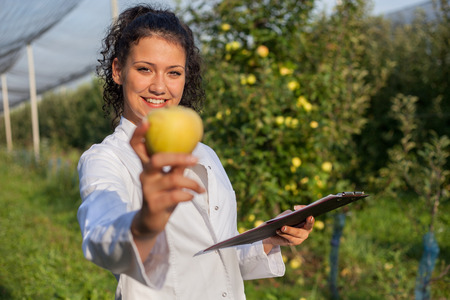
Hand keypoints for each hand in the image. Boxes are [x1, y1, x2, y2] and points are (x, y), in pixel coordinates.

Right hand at [129, 118, 204, 257]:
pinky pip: (174, 196)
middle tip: (195, 158)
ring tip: (200, 187)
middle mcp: (144, 175)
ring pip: (171, 179)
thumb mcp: (170, 177)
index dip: (139, 133)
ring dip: (190, 182)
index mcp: (146, 166)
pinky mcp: (154, 205)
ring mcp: (148, 190)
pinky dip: (187, 194)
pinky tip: (194, 196)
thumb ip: (178, 163)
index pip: (136, 146)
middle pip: (156, 160)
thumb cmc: (163, 194)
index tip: (148, 120)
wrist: (151, 221)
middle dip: (177, 157)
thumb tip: (194, 142)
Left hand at [262, 205, 313, 253]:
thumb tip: (290, 214)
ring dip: (290, 229)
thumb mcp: (285, 216)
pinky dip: (284, 234)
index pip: (310, 216)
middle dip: (306, 221)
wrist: (274, 234)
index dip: (308, 213)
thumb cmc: (282, 222)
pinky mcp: (294, 242)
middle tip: (303, 217)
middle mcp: (307, 230)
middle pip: (308, 226)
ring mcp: (301, 237)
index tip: (308, 213)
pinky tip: (278, 230)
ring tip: (283, 227)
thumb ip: (289, 214)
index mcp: (307, 221)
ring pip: (298, 233)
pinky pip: (290, 238)